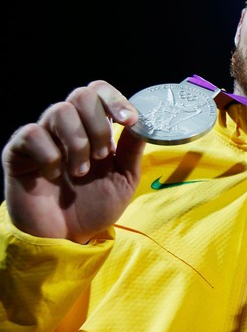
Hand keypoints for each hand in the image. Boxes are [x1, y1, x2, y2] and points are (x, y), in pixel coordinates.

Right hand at [2, 80, 145, 243]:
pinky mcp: (17, 152)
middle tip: (103, 156)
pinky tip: (53, 175)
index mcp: (94, 128)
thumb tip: (144, 122)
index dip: (115, 100)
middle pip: (81, 95)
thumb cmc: (95, 207)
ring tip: (81, 172)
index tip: (129, 120)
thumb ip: (133, 150)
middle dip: (99, 125)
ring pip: (59, 111)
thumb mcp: (124, 179)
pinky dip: (49, 155)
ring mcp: (42, 137)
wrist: (67, 239)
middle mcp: (67, 127)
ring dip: (78, 143)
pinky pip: (32, 134)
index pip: (99, 92)